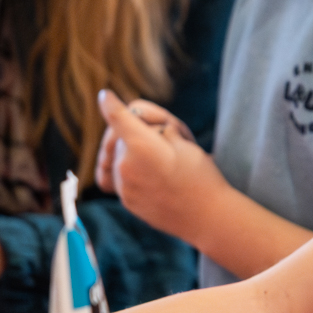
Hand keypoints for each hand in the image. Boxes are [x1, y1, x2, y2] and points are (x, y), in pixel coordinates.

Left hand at [95, 89, 227, 242]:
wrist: (207, 217)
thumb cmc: (202, 177)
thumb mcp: (185, 142)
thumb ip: (159, 128)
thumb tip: (138, 124)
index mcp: (142, 146)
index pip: (118, 117)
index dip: (111, 104)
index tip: (105, 95)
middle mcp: (126, 166)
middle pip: (120, 136)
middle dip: (135, 131)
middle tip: (163, 137)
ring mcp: (123, 186)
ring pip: (118, 156)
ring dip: (131, 151)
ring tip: (162, 161)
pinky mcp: (126, 201)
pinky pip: (117, 177)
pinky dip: (126, 168)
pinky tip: (141, 170)